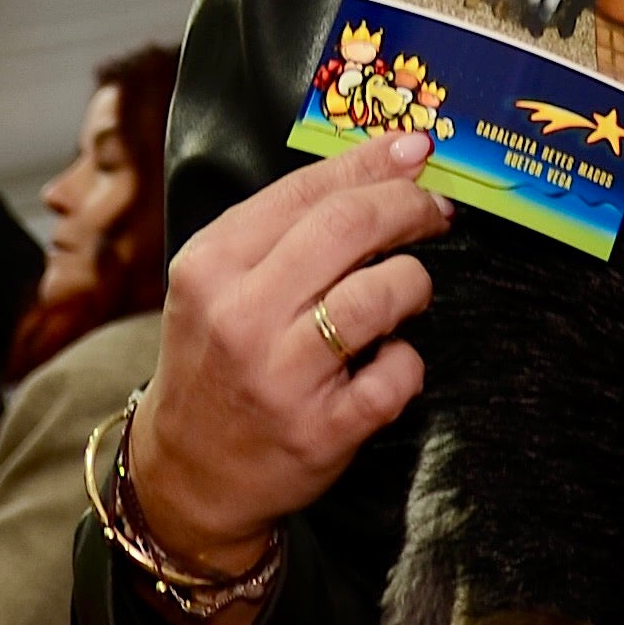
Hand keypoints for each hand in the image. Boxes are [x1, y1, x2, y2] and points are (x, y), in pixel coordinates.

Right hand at [121, 133, 447, 624]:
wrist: (189, 473)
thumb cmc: (218, 363)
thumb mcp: (218, 285)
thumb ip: (284, 230)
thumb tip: (383, 164)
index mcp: (212, 264)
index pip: (308, 191)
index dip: (373, 163)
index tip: (416, 151)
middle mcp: (241, 314)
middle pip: (349, 227)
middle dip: (408, 208)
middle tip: (434, 212)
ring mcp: (282, 375)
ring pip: (381, 295)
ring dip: (413, 283)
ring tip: (409, 292)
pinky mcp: (321, 429)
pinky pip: (398, 374)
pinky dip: (407, 363)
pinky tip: (388, 363)